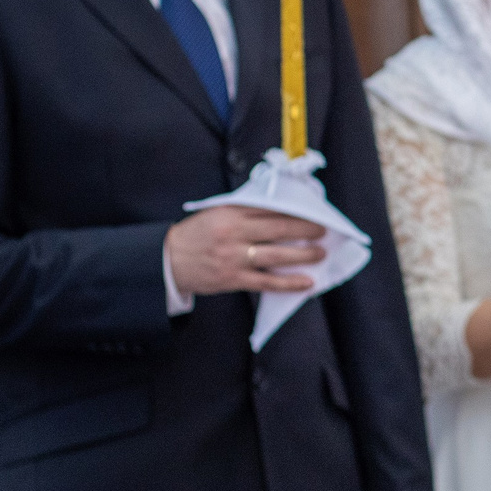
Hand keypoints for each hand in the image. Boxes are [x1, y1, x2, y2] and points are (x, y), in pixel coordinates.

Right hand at [167, 205, 323, 297]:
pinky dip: (289, 282)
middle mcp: (233, 233)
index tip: (312, 211)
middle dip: (306, 229)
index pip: (270, 207)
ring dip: (303, 254)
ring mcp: (234, 257)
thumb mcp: (215, 213)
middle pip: (279, 229)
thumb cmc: (196, 235)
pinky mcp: (233, 279)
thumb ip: (243, 210)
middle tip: (323, 231)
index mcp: (230, 213)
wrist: (168, 261)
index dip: (295, 210)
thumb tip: (278, 209)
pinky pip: (267, 281)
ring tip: (320, 253)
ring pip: (277, 255)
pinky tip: (306, 282)